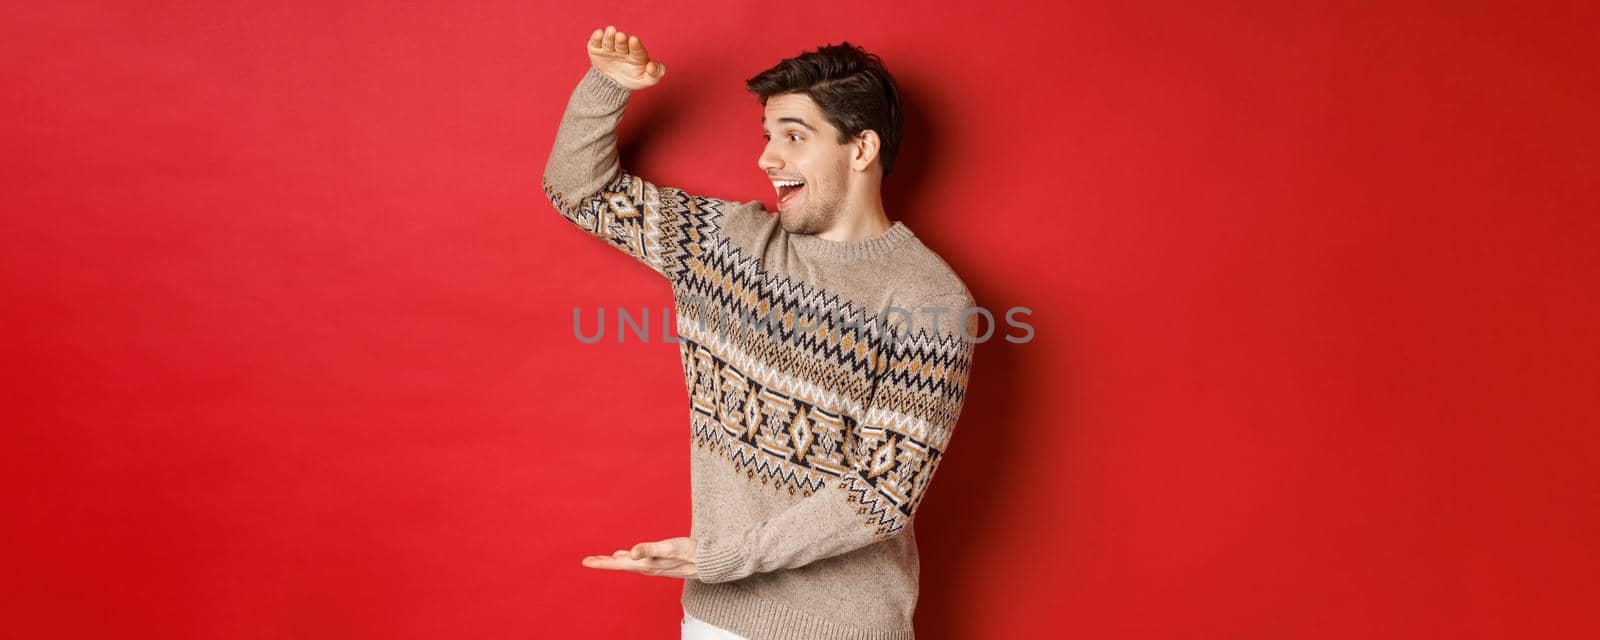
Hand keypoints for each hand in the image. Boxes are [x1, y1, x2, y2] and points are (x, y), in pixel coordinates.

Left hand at [581, 536, 697, 577]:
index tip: (586, 562)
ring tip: (603, 559)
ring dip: (615, 562)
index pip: (618, 565)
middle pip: (621, 566)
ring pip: (629, 564)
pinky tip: (628, 554)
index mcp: (646, 564)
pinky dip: (630, 557)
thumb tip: (631, 553)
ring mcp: (654, 566)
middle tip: (587, 561)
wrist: (709, 562)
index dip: (602, 563)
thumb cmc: (690, 553)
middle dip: (604, 563)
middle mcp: (648, 567)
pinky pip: (640, 561)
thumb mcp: (669, 548)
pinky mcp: (662, 562)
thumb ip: (649, 549)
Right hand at [587, 25, 666, 90]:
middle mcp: (623, 48)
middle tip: (620, 36)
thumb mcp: (646, 81)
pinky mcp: (597, 49)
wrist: (613, 85)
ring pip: (609, 41)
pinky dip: (597, 38)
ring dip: (609, 36)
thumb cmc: (633, 79)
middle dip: (621, 40)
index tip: (634, 40)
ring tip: (610, 31)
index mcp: (636, 54)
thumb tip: (652, 66)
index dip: (635, 45)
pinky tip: (599, 34)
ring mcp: (610, 48)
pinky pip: (596, 42)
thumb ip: (655, 75)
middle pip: (622, 43)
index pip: (637, 49)